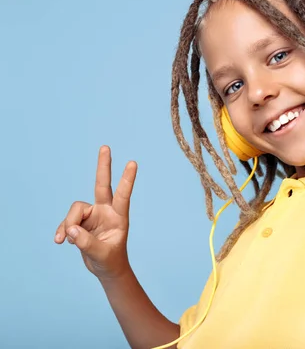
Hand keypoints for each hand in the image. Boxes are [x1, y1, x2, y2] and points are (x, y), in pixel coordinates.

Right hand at [55, 145, 137, 280]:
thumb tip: (71, 229)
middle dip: (103, 166)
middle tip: (106, 147)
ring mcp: (93, 215)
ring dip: (68, 224)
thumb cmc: (110, 261)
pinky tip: (60, 241)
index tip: (133, 163)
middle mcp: (106, 211)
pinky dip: (62, 230)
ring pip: (75, 210)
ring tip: (67, 240)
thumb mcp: (101, 254)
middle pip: (102, 185)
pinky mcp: (81, 222)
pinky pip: (67, 221)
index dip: (127, 180)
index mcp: (119, 217)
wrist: (105, 269)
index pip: (123, 195)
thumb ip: (86, 242)